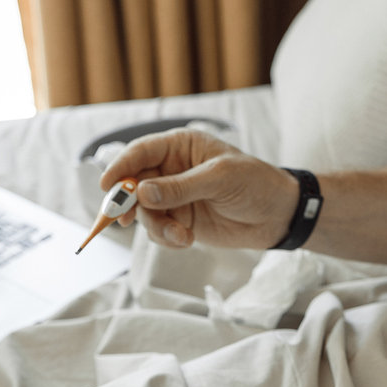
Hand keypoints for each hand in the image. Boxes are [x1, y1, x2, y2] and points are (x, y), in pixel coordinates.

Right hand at [100, 130, 298, 249]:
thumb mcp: (220, 179)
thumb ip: (180, 187)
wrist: (279, 215)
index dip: (120, 168)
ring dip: (155, 226)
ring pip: (144, 212)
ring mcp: (174, 196)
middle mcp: (172, 169)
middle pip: (134, 183)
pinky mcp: (179, 219)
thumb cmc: (256, 183)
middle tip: (125, 220)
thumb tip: (142, 193)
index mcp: (180, 146)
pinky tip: (185, 239)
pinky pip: (157, 229)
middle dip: (130, 203)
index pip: (141, 152)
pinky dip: (165, 238)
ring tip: (180, 235)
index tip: (107, 186)